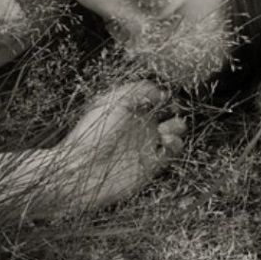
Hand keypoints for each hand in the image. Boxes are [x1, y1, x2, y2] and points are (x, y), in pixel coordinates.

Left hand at [57, 81, 186, 210]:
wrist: (83, 169)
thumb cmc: (93, 132)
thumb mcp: (114, 101)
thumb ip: (140, 90)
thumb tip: (161, 92)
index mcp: (128, 109)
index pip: (152, 98)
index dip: (162, 95)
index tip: (166, 95)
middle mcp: (137, 126)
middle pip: (166, 114)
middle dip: (175, 110)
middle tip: (174, 111)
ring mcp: (145, 145)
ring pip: (172, 132)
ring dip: (177, 127)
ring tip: (168, 129)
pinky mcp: (151, 164)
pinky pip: (171, 152)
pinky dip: (176, 144)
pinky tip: (167, 140)